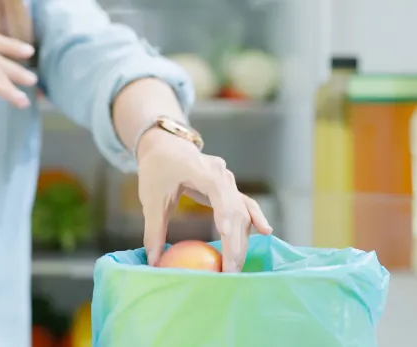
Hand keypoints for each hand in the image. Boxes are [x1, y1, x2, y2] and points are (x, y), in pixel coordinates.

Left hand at [137, 129, 271, 271]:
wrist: (166, 145)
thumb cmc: (157, 169)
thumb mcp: (151, 199)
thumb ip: (153, 229)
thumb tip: (153, 260)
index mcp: (200, 170)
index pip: (217, 190)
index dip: (224, 211)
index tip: (224, 234)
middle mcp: (220, 173)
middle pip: (234, 207)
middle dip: (234, 241)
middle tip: (229, 270)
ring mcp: (228, 179)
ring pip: (242, 210)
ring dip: (242, 239)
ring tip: (236, 266)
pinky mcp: (230, 187)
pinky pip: (245, 204)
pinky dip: (254, 219)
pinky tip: (266, 231)